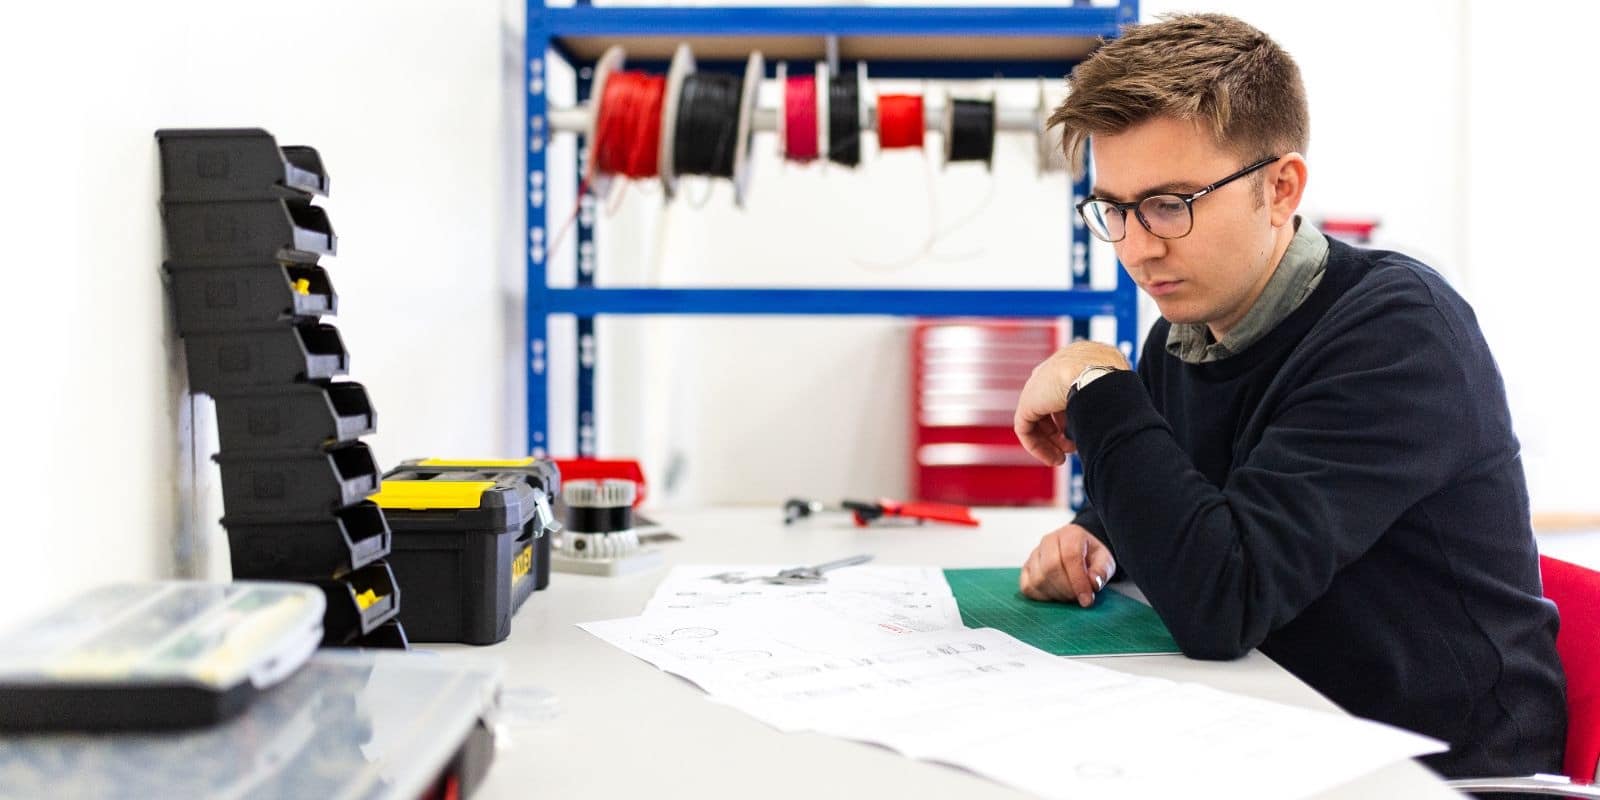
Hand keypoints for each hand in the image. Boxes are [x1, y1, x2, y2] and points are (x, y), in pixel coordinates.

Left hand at [1013, 341, 1129, 465]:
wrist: (1099, 375)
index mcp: (1074, 359)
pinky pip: (1026, 429)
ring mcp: (1038, 385)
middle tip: (1073, 447)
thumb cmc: (1115, 380)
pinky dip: (1038, 447)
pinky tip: (1053, 459)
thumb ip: (1109, 394)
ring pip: (1037, 419)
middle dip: (1061, 429)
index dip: (1075, 412)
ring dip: (1051, 442)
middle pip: (1050, 403)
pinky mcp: (1027, 403)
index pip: (1066, 387)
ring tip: (1064, 457)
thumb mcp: (1115, 384)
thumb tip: (1119, 412)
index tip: (1086, 428)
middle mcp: (1053, 368)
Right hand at [1020, 523, 1116, 607]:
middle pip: (1051, 567)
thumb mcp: (1105, 560)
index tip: (1087, 599)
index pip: (1070, 556)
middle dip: (1067, 589)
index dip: (1078, 581)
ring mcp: (1034, 554)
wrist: (1077, 552)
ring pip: (1038, 579)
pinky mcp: (1026, 568)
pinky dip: (1042, 597)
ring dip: (1056, 594)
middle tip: (1078, 598)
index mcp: (1070, 534)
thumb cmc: (1090, 557)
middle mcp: (1048, 540)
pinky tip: (1055, 595)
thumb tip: (1093, 583)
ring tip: (1069, 595)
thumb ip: (1102, 570)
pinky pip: (1028, 587)